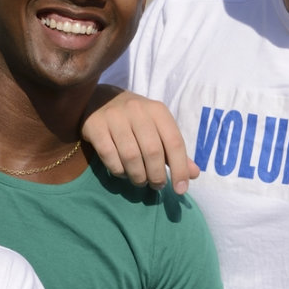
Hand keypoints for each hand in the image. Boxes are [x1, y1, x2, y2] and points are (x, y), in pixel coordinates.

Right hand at [82, 85, 199, 193]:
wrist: (99, 99)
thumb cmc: (135, 119)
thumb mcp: (158, 129)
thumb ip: (175, 151)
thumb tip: (194, 174)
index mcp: (158, 111)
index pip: (174, 142)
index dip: (180, 169)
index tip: (180, 190)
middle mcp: (137, 110)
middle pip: (153, 151)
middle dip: (157, 175)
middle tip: (156, 185)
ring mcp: (114, 117)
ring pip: (131, 156)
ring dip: (138, 176)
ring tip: (140, 181)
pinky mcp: (95, 126)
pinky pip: (109, 156)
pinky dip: (118, 171)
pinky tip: (123, 172)